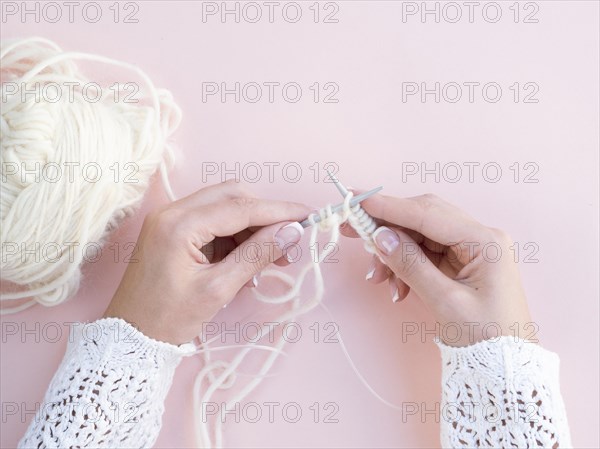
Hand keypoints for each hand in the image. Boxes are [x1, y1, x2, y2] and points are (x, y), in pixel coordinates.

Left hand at [103, 180, 310, 344]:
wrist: (129, 339)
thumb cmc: (168, 320)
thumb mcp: (218, 290)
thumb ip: (257, 256)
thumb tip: (292, 232)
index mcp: (179, 224)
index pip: (241, 207)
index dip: (279, 211)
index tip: (308, 216)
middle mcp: (172, 212)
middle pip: (232, 196)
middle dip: (264, 216)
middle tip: (289, 243)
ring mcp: (170, 220)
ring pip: (224, 209)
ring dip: (251, 229)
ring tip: (271, 261)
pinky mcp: (172, 232)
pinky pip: (213, 224)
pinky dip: (235, 240)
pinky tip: (247, 267)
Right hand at [342, 193, 531, 346]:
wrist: (503, 366)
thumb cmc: (485, 338)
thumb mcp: (444, 302)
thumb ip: (410, 265)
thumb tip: (380, 236)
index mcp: (485, 242)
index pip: (428, 214)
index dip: (389, 206)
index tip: (357, 199)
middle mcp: (479, 237)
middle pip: (422, 217)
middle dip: (387, 227)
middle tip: (352, 230)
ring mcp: (470, 248)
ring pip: (419, 235)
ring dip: (393, 252)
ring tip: (378, 279)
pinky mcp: (460, 261)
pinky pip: (423, 252)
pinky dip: (404, 265)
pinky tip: (396, 287)